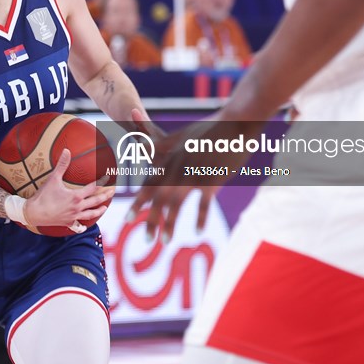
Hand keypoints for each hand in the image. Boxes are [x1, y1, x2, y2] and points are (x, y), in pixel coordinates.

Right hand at [24, 149, 115, 231]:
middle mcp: (77, 207)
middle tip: (113, 191)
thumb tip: (66, 150)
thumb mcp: (53, 178)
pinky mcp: (67, 223)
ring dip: (99, 211)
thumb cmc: (44, 196)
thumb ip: (62, 165)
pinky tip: (84, 225)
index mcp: (76, 196)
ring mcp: (73, 217)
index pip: (92, 188)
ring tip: (105, 208)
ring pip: (90, 214)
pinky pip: (78, 226)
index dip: (101, 182)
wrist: (34, 213)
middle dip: (105, 196)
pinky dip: (82, 226)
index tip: (107, 178)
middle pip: (95, 201)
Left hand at [130, 111, 260, 241]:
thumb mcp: (181, 135)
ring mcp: (195, 173)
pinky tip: (197, 232)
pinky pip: (204, 202)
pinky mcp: (213, 178)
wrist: (235, 123)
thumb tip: (141, 145)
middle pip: (159, 197)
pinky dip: (200, 217)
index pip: (149, 184)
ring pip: (177, 202)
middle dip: (151, 219)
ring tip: (165, 241)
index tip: (128, 219)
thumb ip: (160, 142)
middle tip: (146, 240)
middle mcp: (178, 167)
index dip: (139, 202)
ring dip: (170, 224)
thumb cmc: (209, 129)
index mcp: (170, 159)